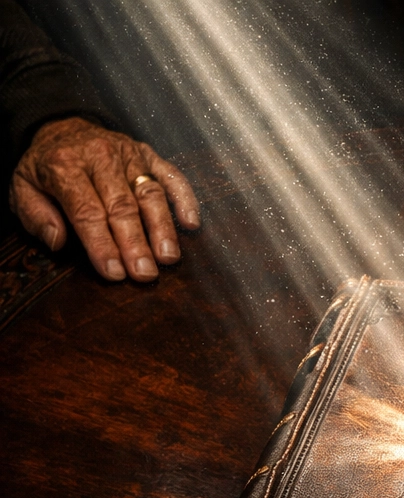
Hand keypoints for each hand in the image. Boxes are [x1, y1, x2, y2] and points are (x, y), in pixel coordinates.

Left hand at [10, 117, 200, 282]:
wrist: (62, 127)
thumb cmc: (47, 167)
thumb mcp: (23, 186)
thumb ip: (35, 215)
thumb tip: (58, 241)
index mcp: (64, 165)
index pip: (87, 211)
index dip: (101, 244)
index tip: (114, 272)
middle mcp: (100, 156)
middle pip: (122, 206)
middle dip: (134, 243)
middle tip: (144, 273)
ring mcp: (129, 154)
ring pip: (150, 193)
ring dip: (162, 228)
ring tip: (168, 258)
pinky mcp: (149, 155)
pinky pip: (172, 176)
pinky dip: (185, 199)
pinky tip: (191, 224)